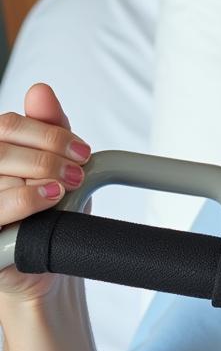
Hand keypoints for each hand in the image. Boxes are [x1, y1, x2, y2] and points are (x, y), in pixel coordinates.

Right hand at [0, 83, 91, 302]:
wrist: (47, 260)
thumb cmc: (48, 210)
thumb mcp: (57, 165)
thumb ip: (50, 129)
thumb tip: (40, 90)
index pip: (9, 125)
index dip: (49, 135)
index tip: (83, 152)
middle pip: (2, 149)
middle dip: (48, 158)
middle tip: (77, 174)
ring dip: (40, 179)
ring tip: (64, 189)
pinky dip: (25, 201)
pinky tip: (49, 199)